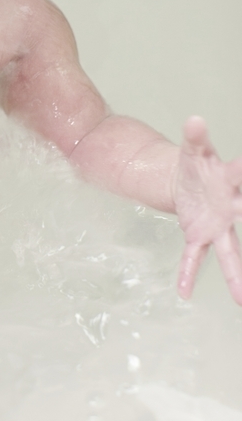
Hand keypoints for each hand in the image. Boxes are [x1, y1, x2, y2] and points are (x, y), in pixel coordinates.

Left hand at [175, 116, 241, 302]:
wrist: (187, 183)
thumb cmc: (199, 166)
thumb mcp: (195, 150)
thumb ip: (195, 137)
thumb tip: (194, 120)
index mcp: (229, 181)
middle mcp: (230, 207)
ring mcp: (217, 225)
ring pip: (230, 252)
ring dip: (235, 275)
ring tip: (241, 300)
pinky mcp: (200, 235)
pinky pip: (196, 256)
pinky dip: (188, 272)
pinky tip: (184, 292)